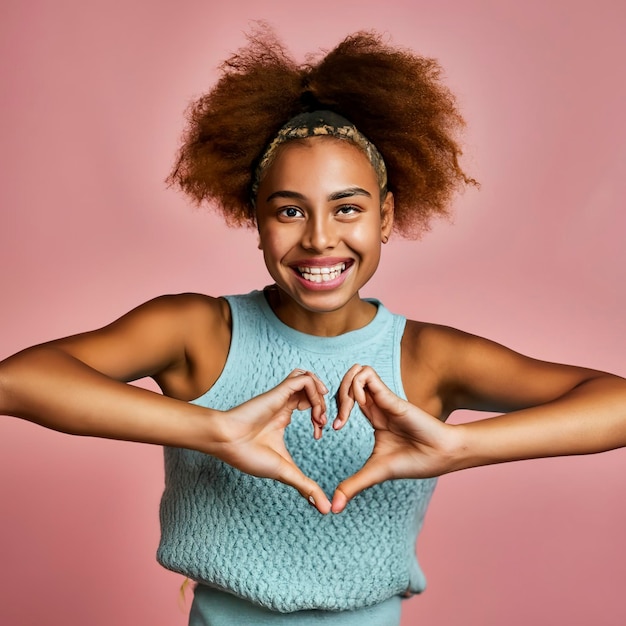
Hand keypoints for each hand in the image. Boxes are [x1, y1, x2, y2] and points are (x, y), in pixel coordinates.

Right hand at [216, 369, 331, 513]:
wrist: (227, 443)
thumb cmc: (249, 455)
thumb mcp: (286, 472)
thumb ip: (306, 487)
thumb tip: (325, 510)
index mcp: (284, 416)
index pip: (309, 403)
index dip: (321, 417)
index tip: (319, 435)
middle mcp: (284, 404)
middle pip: (312, 387)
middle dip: (324, 404)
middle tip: (322, 424)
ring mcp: (281, 396)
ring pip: (309, 379)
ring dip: (320, 395)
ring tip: (319, 415)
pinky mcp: (278, 392)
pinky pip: (302, 379)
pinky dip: (314, 389)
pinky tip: (314, 408)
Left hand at [331, 364, 458, 512]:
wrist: (442, 456)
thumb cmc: (414, 461)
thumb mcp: (375, 473)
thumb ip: (353, 485)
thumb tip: (334, 508)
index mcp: (373, 416)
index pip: (346, 397)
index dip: (333, 408)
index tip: (333, 429)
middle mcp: (376, 404)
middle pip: (348, 381)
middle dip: (334, 396)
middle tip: (337, 420)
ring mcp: (383, 398)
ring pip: (356, 372)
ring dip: (344, 388)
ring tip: (346, 411)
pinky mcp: (391, 397)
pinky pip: (367, 377)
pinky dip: (356, 387)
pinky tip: (357, 406)